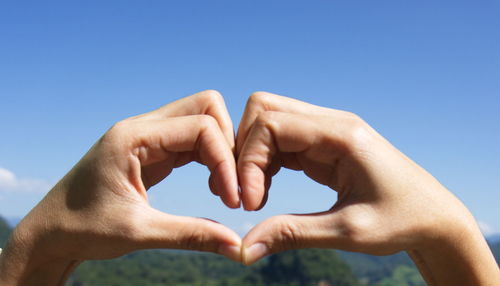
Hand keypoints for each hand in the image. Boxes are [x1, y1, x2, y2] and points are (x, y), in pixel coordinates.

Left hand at [0, 90, 241, 285]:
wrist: (51, 232)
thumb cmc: (83, 229)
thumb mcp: (139, 232)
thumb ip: (191, 235)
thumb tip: (236, 246)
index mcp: (133, 136)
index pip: (200, 127)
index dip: (225, 160)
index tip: (233, 199)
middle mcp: (142, 127)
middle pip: (206, 107)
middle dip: (228, 142)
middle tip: (234, 182)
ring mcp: (148, 136)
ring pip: (202, 121)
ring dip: (221, 151)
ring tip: (226, 188)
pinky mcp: (153, 151)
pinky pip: (192, 141)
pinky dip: (210, 159)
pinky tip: (213, 185)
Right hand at [237, 92, 499, 284]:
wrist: (433, 217)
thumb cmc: (401, 221)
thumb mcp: (346, 231)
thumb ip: (292, 235)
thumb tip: (243, 249)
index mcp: (340, 134)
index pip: (271, 124)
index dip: (248, 161)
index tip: (249, 203)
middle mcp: (331, 123)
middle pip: (264, 110)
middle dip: (244, 150)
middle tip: (245, 192)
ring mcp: (326, 131)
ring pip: (268, 123)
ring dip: (252, 156)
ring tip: (256, 196)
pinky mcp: (323, 145)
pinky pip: (280, 141)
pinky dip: (264, 163)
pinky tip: (267, 190)